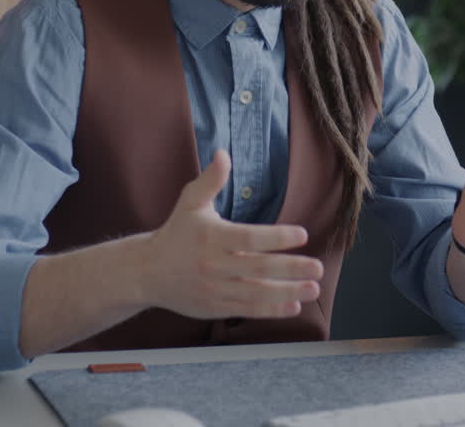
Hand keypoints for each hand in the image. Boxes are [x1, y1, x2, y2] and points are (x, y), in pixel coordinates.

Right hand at [139, 150, 323, 319]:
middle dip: (291, 269)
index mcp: (211, 237)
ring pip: (257, 293)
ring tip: (313, 287)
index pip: (250, 238)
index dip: (277, 237)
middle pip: (258, 268)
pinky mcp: (214, 307)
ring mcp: (215, 289)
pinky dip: (271, 310)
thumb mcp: (189, 203)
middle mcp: (214, 265)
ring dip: (288, 291)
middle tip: (318, 266)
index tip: (302, 234)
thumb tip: (223, 154)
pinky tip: (293, 304)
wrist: (146, 272)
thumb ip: (210, 181)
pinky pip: (247, 310)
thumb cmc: (175, 233)